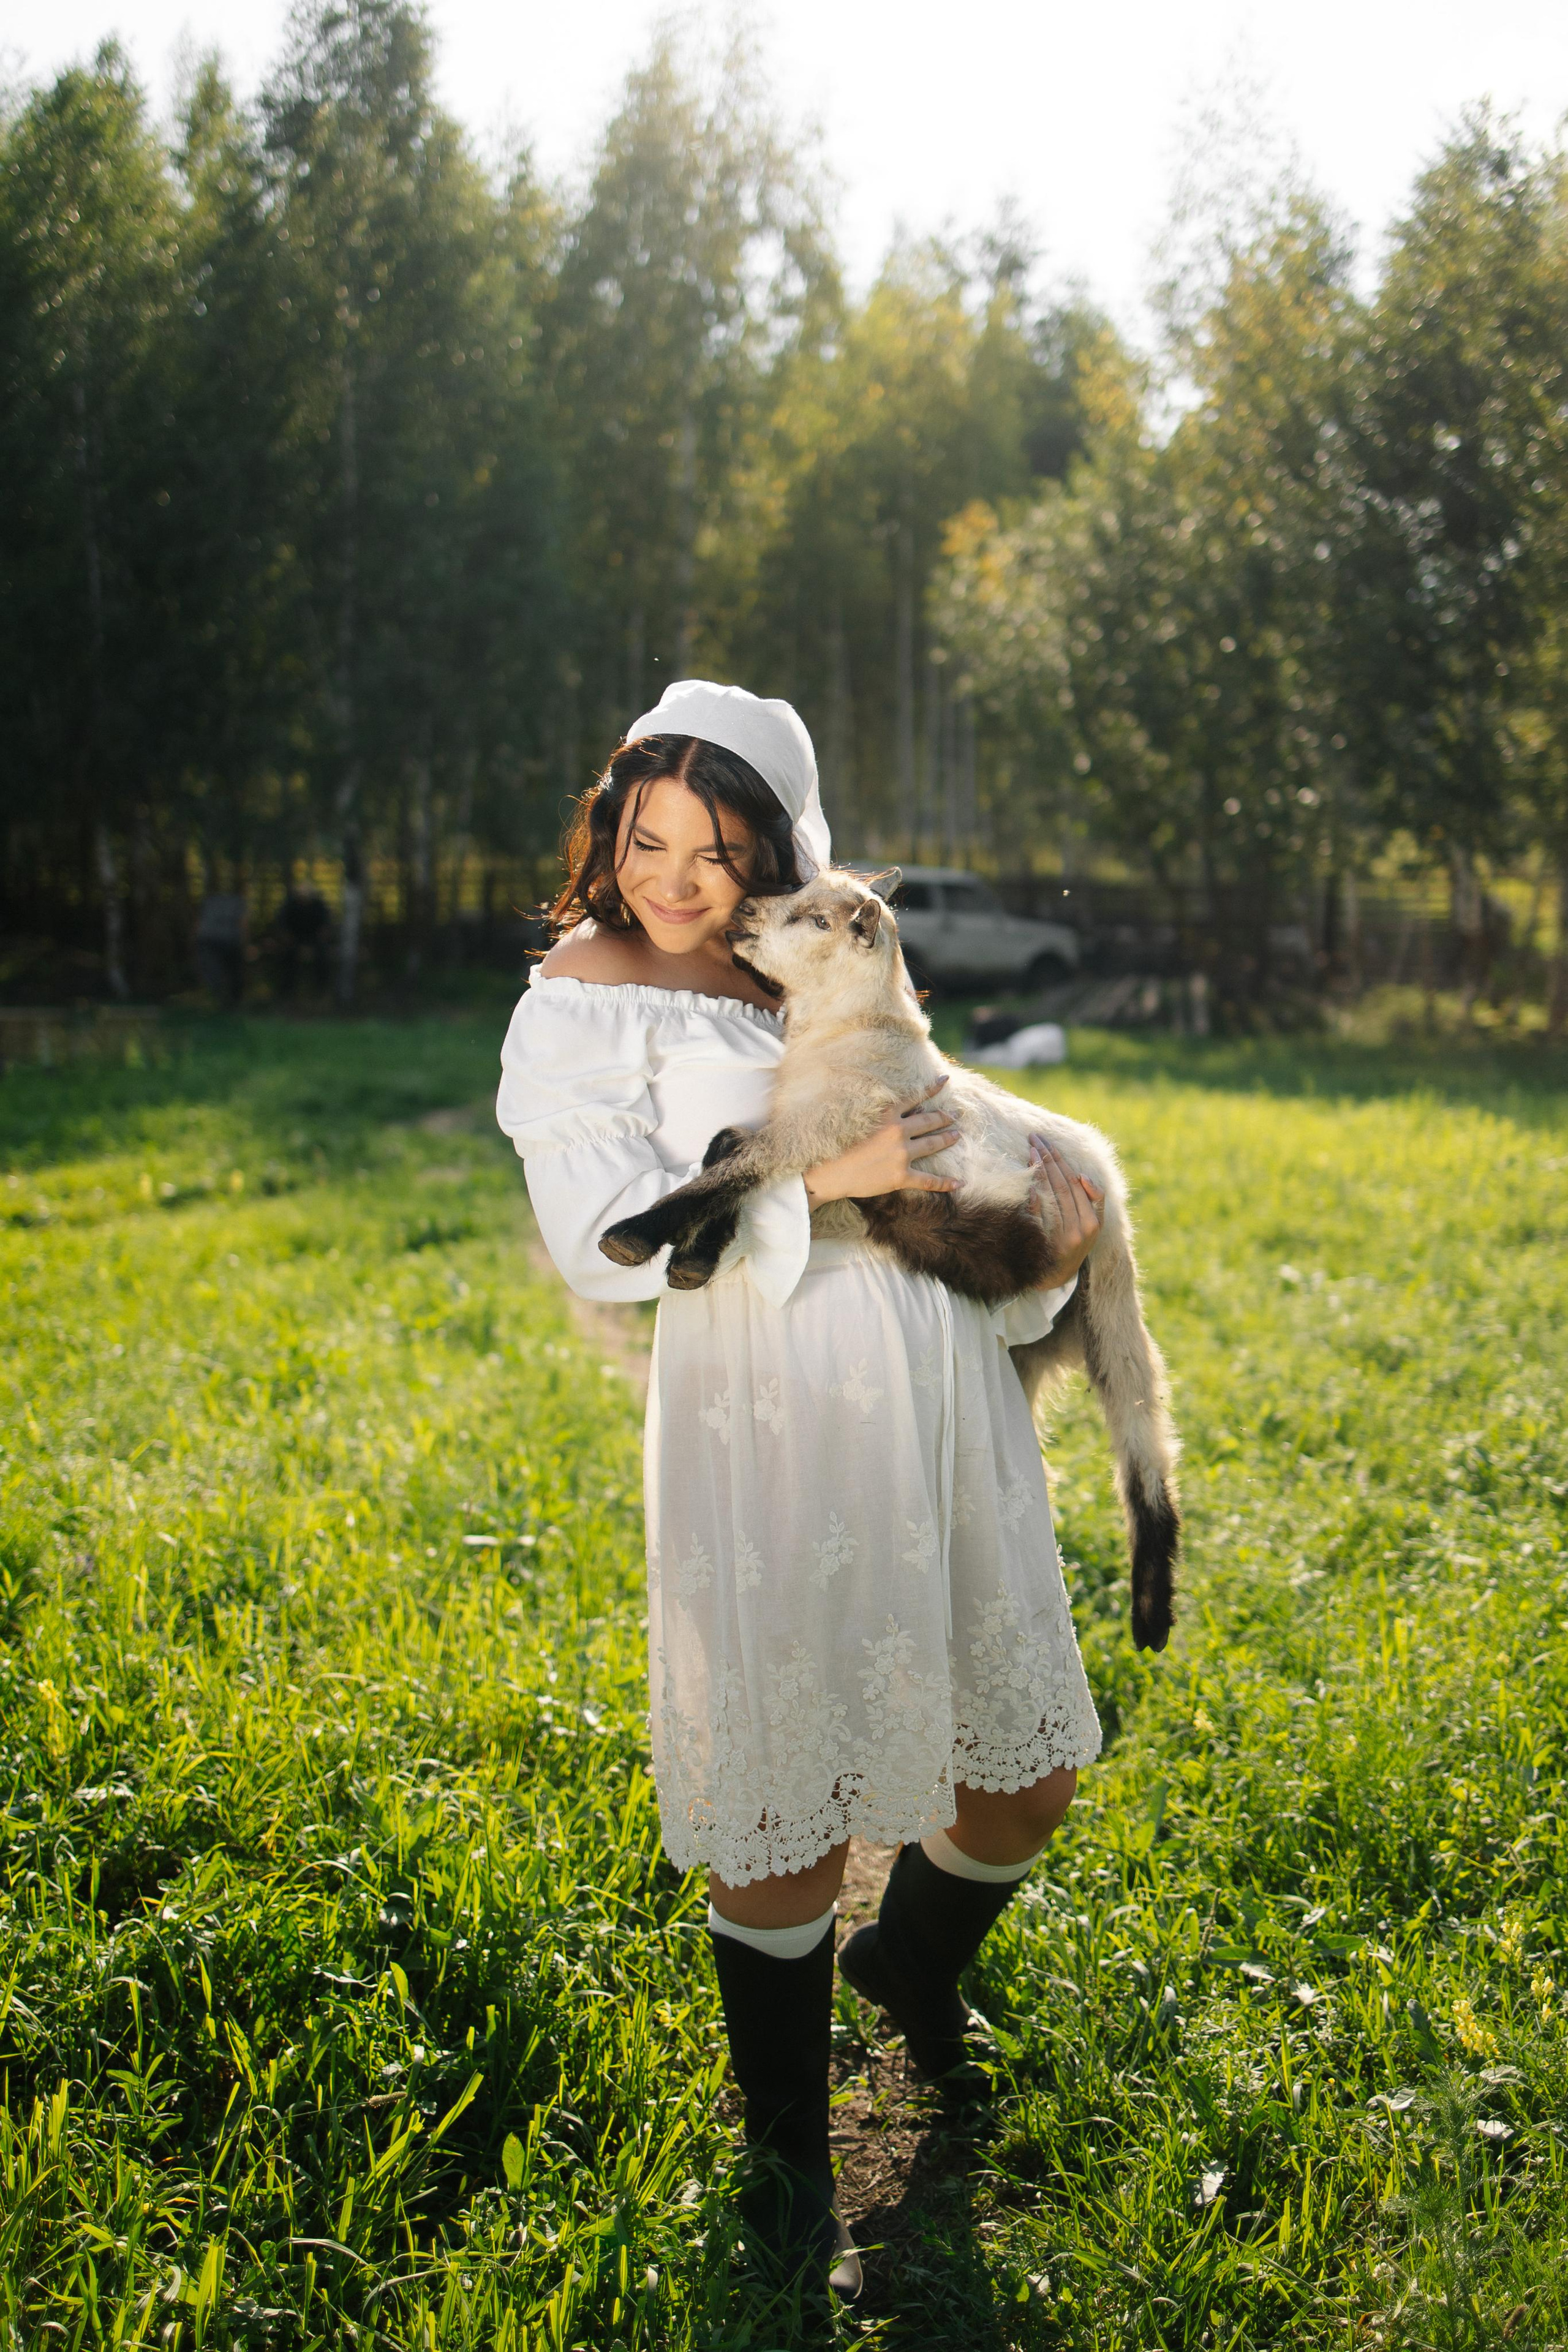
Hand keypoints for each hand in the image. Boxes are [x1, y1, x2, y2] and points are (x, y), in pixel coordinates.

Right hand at [804, 1079, 959, 1206]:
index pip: (915, 1097)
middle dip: (944, 1117)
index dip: (932, 1088)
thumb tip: (891, 1107)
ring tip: (957, 1136)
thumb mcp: (855, 1118)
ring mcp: (901, 1155)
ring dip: (947, 1139)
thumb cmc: (835, 1144)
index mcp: (886, 1115)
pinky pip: (928, 1180)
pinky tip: (959, 1183)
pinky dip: (945, 1182)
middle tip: (955, 1115)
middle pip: (929, 1121)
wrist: (826, 1173)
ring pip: (932, 1144)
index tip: (945, 1080)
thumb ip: (877, 1113)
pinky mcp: (901, 1177)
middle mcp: (898, 1132)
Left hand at [1028, 1136, 1103, 1284]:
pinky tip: (1028, 1179)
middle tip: (1034, 1138)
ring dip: (1040, 1171)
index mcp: (1094, 1221)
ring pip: (1051, 1196)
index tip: (1047, 1142)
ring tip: (1029, 1149)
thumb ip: (1094, 1199)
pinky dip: (1035, 1197)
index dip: (1061, 1161)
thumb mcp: (1094, 1223)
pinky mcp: (1049, 1245)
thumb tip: (1082, 1176)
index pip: (1074, 1183)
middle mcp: (1081, 1228)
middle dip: (1048, 1159)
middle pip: (1062, 1185)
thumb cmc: (1076, 1241)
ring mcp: (1064, 1237)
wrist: (1058, 1274)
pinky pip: (1040, 1215)